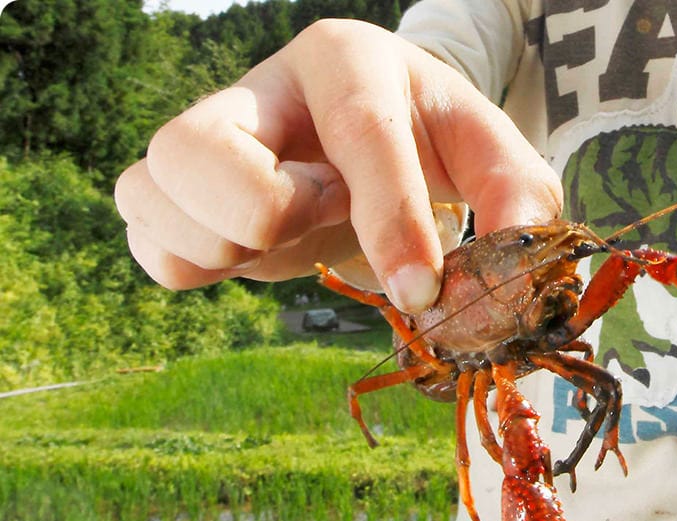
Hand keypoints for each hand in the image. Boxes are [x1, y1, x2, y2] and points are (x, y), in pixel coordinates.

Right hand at [114, 18, 560, 312]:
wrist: (373, 142)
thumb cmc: (432, 143)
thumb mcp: (492, 158)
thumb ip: (519, 203)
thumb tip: (506, 287)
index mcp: (347, 60)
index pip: (357, 131)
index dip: (391, 218)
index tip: (421, 292)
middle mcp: (258, 87)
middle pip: (198, 151)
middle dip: (267, 215)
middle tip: (321, 215)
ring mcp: (202, 134)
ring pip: (151, 194)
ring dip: (228, 243)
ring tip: (291, 226)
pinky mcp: (173, 190)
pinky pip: (146, 245)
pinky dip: (197, 265)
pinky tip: (252, 247)